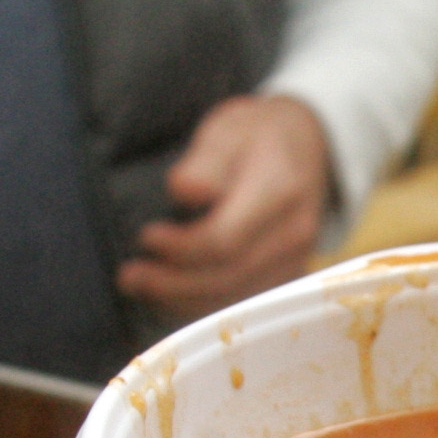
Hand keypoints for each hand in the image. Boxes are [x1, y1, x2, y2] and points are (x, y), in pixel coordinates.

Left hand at [120, 94, 332, 317]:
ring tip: (140, 289)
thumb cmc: (259, 136)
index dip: (181, 248)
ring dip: (182, 303)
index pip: (225, 239)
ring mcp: (295, 260)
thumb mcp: (229, 130)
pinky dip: (202, 307)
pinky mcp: (286, 277)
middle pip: (228, 277)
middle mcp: (294, 234)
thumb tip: (184, 192)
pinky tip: (168, 298)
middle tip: (129, 276)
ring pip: (235, 301)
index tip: (147, 238)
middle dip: (173, 284)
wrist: (308, 146)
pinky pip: (242, 305)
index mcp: (279, 191)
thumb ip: (205, 162)